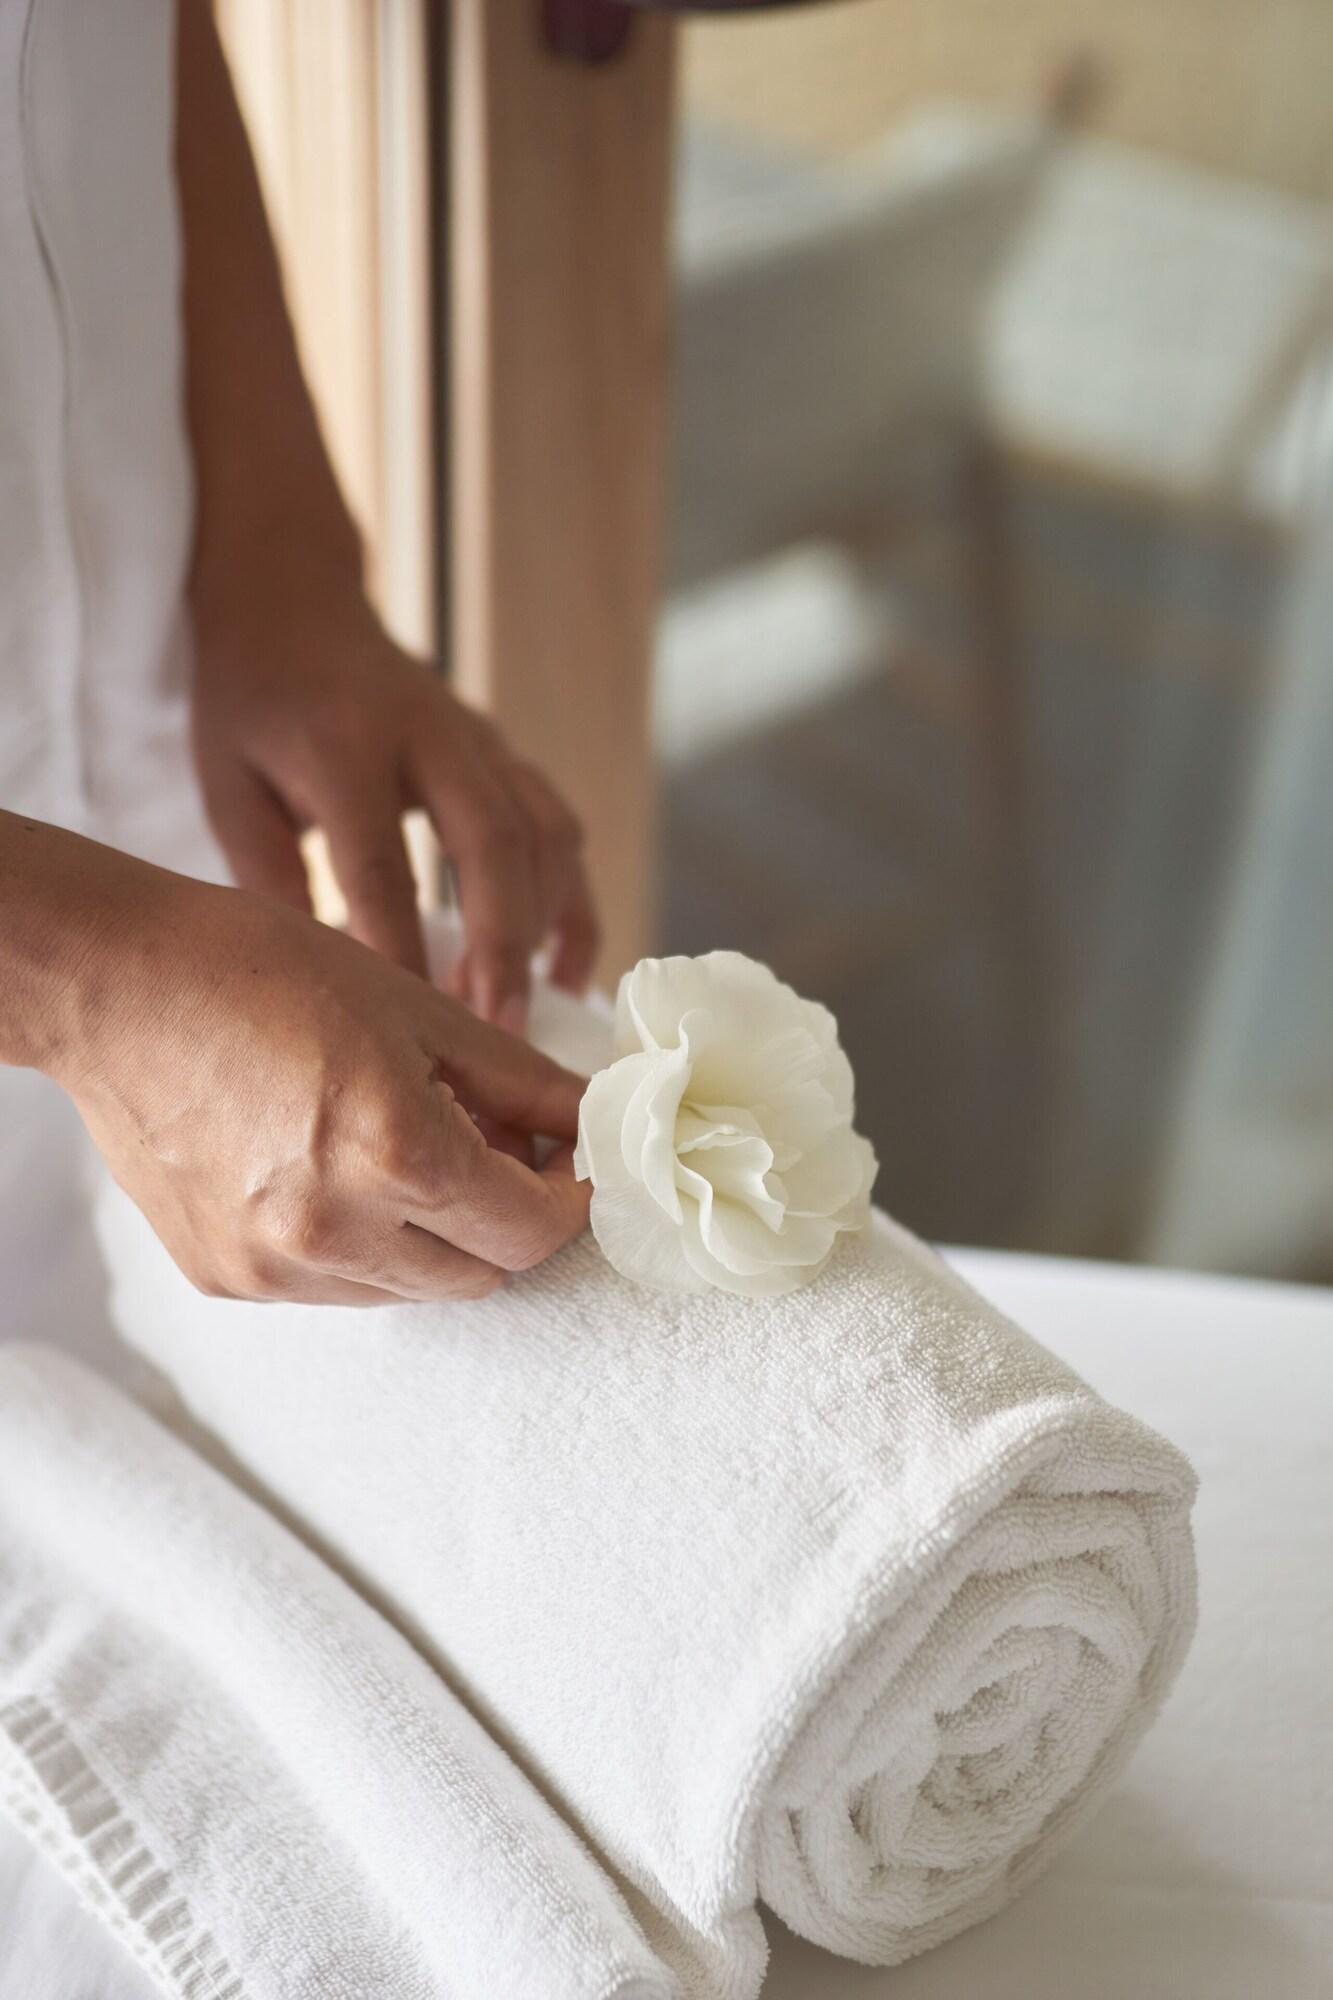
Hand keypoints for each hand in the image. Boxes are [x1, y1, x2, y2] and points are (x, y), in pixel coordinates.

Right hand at [53, 851, 590, 1303]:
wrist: (116, 987)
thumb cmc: (264, 971)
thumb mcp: (417, 1010)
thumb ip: (521, 1082)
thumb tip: (595, 1119)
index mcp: (396, 1156)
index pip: (532, 1229)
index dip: (573, 1198)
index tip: (577, 1162)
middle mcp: (336, 1233)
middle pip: (483, 1275)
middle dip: (510, 1220)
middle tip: (506, 1151)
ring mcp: (275, 1269)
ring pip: (410, 1289)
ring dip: (436, 1237)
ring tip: (406, 1148)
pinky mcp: (227, 1281)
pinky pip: (335, 1286)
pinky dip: (364, 1244)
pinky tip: (333, 1169)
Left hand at [191, 557, 598, 1025]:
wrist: (293, 598)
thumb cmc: (249, 704)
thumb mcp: (228, 787)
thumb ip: (271, 876)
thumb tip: (326, 978)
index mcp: (342, 743)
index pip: (381, 865)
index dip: (398, 950)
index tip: (404, 1026)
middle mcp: (426, 733)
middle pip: (493, 845)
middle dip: (502, 947)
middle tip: (498, 1032)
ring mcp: (477, 736)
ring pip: (543, 834)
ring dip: (542, 929)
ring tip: (519, 1012)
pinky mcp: (503, 749)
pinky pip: (560, 825)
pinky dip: (571, 902)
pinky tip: (565, 971)